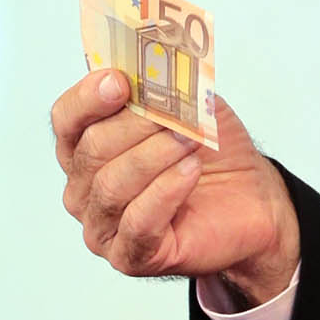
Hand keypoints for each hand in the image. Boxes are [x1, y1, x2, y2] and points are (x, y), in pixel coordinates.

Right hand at [52, 69, 299, 303]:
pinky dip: (166, 191)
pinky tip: (191, 171)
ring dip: (156, 156)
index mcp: (87, 147)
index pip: (67, 119)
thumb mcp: (195, 107)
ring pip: (111, 185)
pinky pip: (137, 222)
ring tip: (193, 141)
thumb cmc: (213, 153)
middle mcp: (84, 188)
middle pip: (91, 150)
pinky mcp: (130, 256)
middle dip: (137, 127)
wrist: (252, 199)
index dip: (88, 99)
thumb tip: (154, 63)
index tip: (120, 82)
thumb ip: (169, 85)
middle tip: (178, 116)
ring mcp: (102, 226)